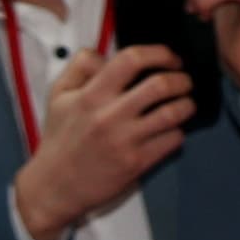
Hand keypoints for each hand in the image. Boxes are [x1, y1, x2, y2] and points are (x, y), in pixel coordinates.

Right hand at [10, 40, 194, 239]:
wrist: (53, 186)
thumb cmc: (60, 138)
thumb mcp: (58, 96)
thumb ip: (80, 67)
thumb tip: (106, 53)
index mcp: (90, 95)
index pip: (131, 59)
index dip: (159, 53)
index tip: (170, 58)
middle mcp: (108, 116)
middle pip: (161, 85)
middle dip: (182, 79)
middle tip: (184, 82)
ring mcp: (124, 140)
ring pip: (173, 113)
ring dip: (187, 105)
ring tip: (185, 104)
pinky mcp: (136, 163)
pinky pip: (173, 140)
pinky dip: (178, 132)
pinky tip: (171, 130)